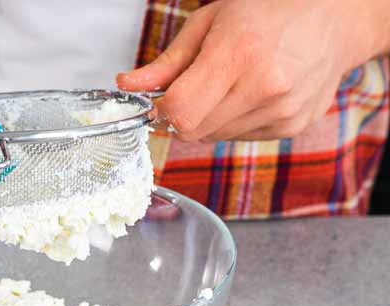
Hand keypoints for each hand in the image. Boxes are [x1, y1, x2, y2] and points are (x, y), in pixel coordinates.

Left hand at [117, 0, 389, 141]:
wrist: (333, 18)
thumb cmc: (266, 11)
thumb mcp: (208, 23)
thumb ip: (165, 62)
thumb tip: (127, 85)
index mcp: (238, 54)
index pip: (179, 112)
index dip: (161, 111)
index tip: (161, 100)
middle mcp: (264, 86)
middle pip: (193, 131)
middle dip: (181, 116)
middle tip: (192, 89)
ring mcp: (282, 110)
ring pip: (214, 138)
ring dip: (207, 119)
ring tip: (227, 85)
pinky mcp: (292, 126)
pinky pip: (240, 137)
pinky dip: (233, 122)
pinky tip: (249, 94)